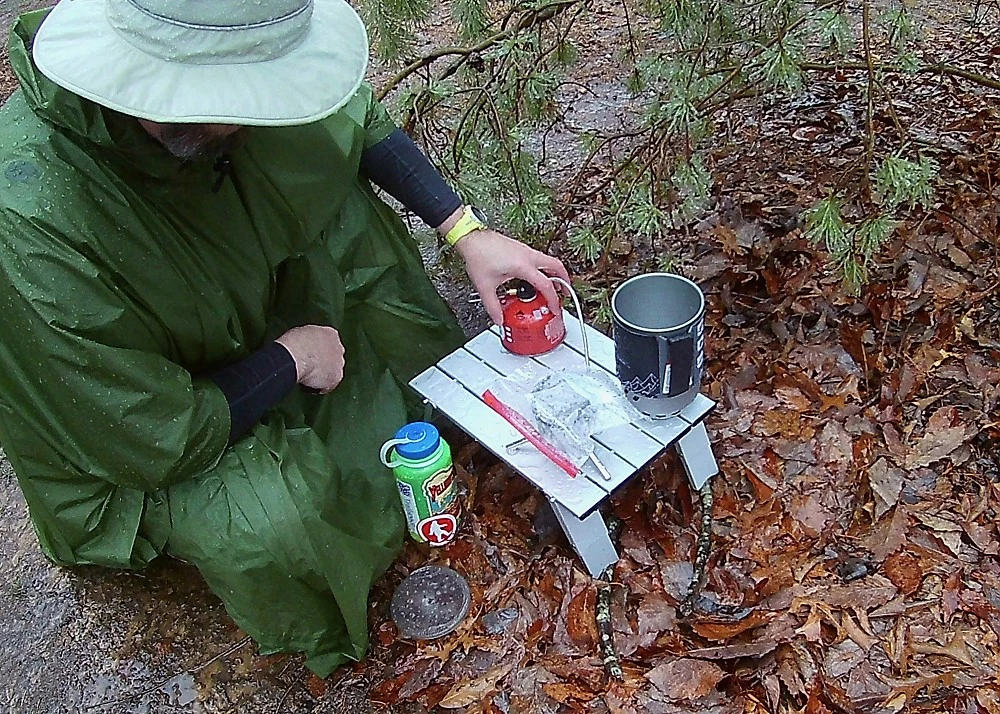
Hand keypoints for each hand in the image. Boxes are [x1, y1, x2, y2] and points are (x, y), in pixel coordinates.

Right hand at [275, 325, 344, 393]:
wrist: (295, 356)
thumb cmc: (293, 344)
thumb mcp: (302, 334)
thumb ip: (310, 339)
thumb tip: (305, 345)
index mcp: (330, 334)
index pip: (329, 343)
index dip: (319, 351)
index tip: (311, 356)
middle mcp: (339, 347)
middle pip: (334, 357)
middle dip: (325, 362)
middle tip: (310, 368)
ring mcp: (339, 363)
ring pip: (333, 371)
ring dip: (324, 375)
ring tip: (308, 378)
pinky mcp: (336, 377)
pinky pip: (329, 385)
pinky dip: (320, 387)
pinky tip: (309, 387)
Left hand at [455, 229, 571, 324]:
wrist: (471, 237)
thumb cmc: (478, 255)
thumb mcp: (485, 286)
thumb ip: (493, 306)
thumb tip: (498, 318)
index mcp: (523, 266)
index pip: (546, 284)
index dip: (553, 299)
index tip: (554, 308)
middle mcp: (528, 256)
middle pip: (557, 267)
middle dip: (564, 281)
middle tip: (564, 294)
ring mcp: (525, 250)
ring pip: (549, 261)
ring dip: (555, 274)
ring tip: (553, 287)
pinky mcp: (521, 248)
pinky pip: (539, 259)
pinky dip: (544, 269)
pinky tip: (535, 278)